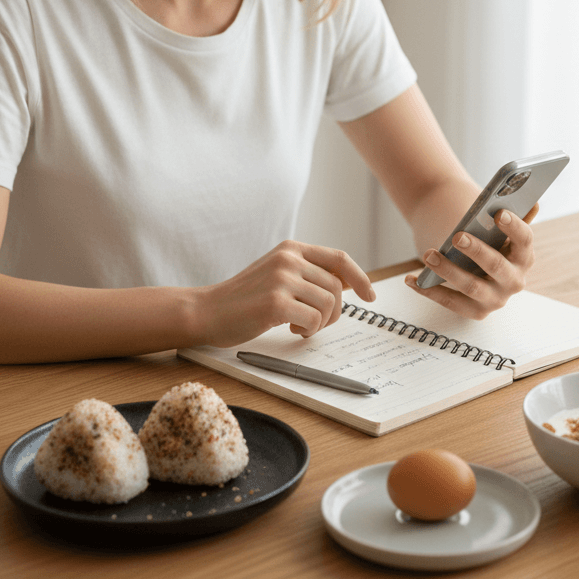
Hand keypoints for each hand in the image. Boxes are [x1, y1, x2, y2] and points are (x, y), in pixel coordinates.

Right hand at [196, 240, 374, 346]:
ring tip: (300, 326)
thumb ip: (309, 274)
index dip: (360, 277)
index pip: (339, 258)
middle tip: (317, 323)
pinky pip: (314, 319)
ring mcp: (281, 278)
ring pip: (329, 302)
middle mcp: (288, 258)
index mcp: (291, 248)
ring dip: (321, 322)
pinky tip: (292, 330)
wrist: (208, 310)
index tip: (370, 295)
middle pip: (336, 286)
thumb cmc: (245, 298)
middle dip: (335, 311)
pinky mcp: (275, 302)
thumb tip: (349, 281)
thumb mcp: (279, 274)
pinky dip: (309, 330)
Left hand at [405, 204, 538, 319]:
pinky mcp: (476, 312)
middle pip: (497, 265)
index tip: (498, 213)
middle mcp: (515, 280)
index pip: (525, 240)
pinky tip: (411, 279)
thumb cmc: (489, 243)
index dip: (514, 227)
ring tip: (428, 254)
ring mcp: (496, 299)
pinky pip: (450, 302)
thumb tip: (532, 202)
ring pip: (472, 286)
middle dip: (477, 250)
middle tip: (457, 236)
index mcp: (524, 256)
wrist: (479, 270)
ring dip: (448, 271)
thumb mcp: (499, 230)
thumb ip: (513, 216)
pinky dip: (429, 291)